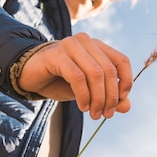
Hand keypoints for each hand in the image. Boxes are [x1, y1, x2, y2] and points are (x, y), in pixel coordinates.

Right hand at [17, 33, 132, 119]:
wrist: (29, 76)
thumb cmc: (61, 81)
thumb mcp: (88, 91)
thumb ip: (109, 96)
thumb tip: (127, 106)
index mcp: (98, 46)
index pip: (121, 61)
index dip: (126, 81)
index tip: (121, 101)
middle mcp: (86, 42)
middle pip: (109, 70)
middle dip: (110, 96)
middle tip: (106, 114)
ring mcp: (71, 45)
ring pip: (95, 73)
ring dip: (98, 98)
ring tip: (94, 114)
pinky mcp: (57, 54)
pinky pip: (77, 77)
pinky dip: (83, 95)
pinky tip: (83, 107)